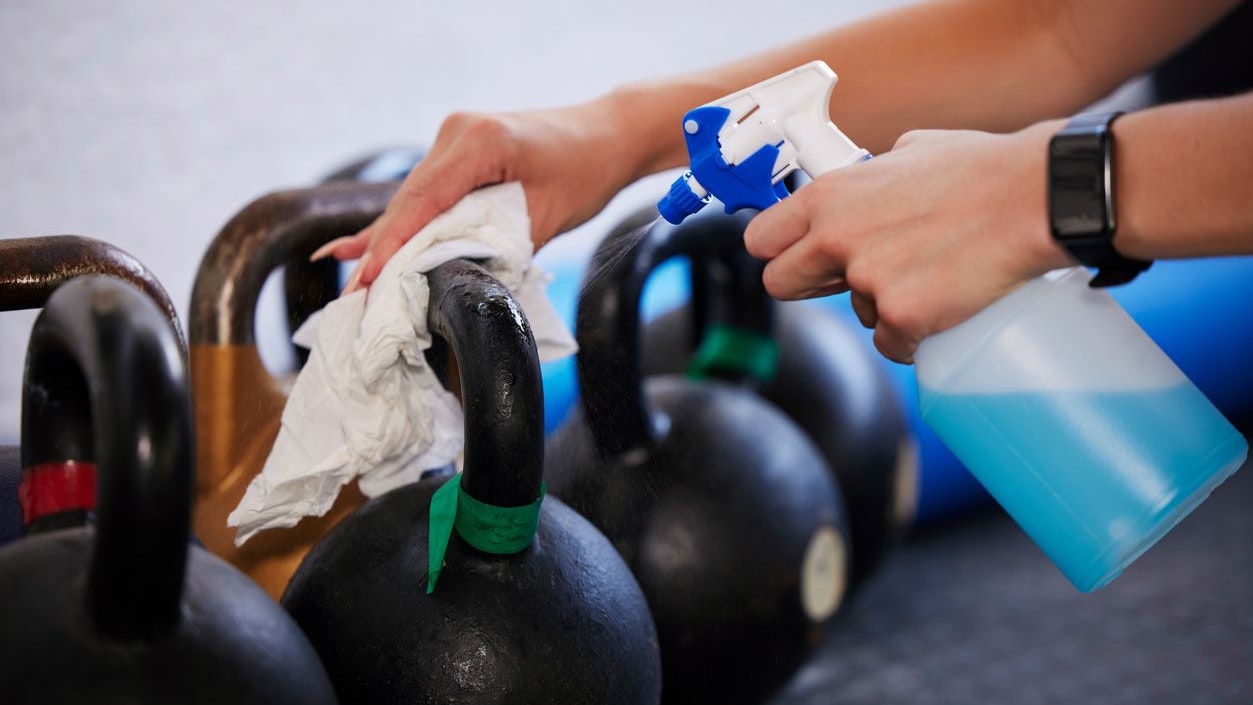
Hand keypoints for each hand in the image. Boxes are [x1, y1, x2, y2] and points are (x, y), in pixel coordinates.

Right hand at [313, 102, 637, 292]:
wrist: (609, 136)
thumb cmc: (588, 171)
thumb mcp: (547, 216)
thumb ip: (501, 244)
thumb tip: (458, 278)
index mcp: (480, 141)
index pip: (424, 200)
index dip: (393, 244)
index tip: (369, 279)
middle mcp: (457, 133)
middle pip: (409, 201)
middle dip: (380, 252)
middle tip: (352, 296)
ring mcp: (454, 139)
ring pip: (411, 200)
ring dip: (385, 243)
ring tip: (352, 285)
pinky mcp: (457, 153)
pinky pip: (423, 195)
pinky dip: (400, 226)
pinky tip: (353, 248)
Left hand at [744, 122, 1073, 363]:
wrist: (1035, 199)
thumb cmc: (983, 170)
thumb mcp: (910, 150)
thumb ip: (873, 173)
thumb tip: (869, 177)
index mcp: (829, 196)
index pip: (760, 239)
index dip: (779, 251)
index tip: (797, 256)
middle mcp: (835, 238)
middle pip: (781, 285)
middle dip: (812, 286)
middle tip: (851, 279)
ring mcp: (867, 280)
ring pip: (855, 315)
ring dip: (883, 306)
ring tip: (931, 276)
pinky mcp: (902, 316)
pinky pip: (894, 345)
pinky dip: (915, 337)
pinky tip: (944, 310)